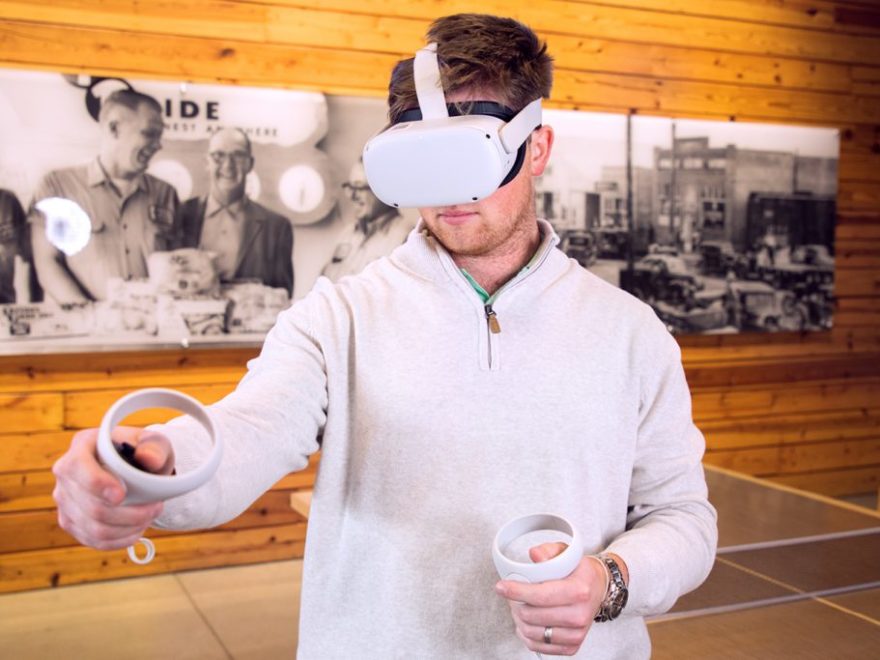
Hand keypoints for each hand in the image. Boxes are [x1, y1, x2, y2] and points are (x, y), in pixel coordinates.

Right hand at [52, 427, 174, 549]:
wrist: (135, 467)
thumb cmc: (143, 451)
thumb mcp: (154, 443)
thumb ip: (154, 447)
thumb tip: (149, 459)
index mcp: (82, 445)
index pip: (77, 467)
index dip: (97, 484)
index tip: (121, 496)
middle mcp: (66, 473)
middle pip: (90, 505)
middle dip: (129, 513)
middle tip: (156, 508)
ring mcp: (65, 499)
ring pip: (94, 527)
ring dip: (128, 527)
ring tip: (149, 517)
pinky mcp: (70, 521)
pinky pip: (94, 540)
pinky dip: (120, 539)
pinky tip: (137, 529)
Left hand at [494, 543, 609, 656]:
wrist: (598, 588)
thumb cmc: (578, 571)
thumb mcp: (565, 553)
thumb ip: (548, 551)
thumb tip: (534, 555)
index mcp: (579, 590)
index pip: (540, 595)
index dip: (516, 591)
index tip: (501, 587)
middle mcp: (579, 615)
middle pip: (532, 615)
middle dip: (515, 604)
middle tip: (512, 594)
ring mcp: (576, 634)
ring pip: (531, 632)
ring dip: (518, 619)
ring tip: (519, 606)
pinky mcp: (571, 646)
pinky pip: (538, 646)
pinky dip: (526, 634)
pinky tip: (526, 622)